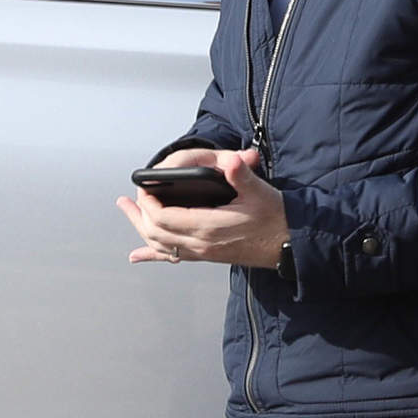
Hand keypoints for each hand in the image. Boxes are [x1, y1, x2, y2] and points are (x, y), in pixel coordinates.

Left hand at [117, 148, 288, 268]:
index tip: (144, 186)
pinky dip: (152, 255)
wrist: (290, 245)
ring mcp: (203, 252)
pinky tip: (137, 255)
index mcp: (208, 227)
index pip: (163, 217)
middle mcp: (201, 244)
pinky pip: (173, 257)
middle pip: (154, 232)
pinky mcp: (208, 255)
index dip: (148, 202)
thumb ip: (242, 176)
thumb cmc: (276, 218)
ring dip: (140, 228)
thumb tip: (233, 160)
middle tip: (129, 198)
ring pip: (159, 245)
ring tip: (127, 212)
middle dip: (138, 214)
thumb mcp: (260, 192)